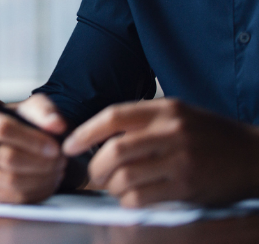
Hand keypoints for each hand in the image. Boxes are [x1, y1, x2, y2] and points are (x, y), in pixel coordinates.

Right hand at [0, 94, 67, 202]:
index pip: (2, 128)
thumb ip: (46, 112)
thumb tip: (56, 125)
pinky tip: (48, 182)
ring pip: (9, 180)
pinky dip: (34, 193)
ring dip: (40, 178)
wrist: (12, 139)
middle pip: (6, 157)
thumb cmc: (22, 121)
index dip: (32, 140)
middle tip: (60, 160)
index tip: (55, 147)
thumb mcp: (34, 107)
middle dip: (39, 162)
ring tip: (57, 170)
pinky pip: (9, 197)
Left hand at [63, 98, 258, 206]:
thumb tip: (102, 137)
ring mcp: (181, 160)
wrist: (255, 156)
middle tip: (91, 174)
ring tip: (110, 187)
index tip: (70, 145)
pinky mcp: (187, 187)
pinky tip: (129, 199)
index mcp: (165, 110)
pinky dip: (128, 200)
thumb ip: (144, 121)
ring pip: (126, 176)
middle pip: (115, 150)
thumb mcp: (179, 114)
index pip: (113, 116)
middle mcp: (171, 132)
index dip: (85, 132)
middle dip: (94, 165)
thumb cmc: (212, 135)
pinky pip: (143, 197)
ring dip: (110, 186)